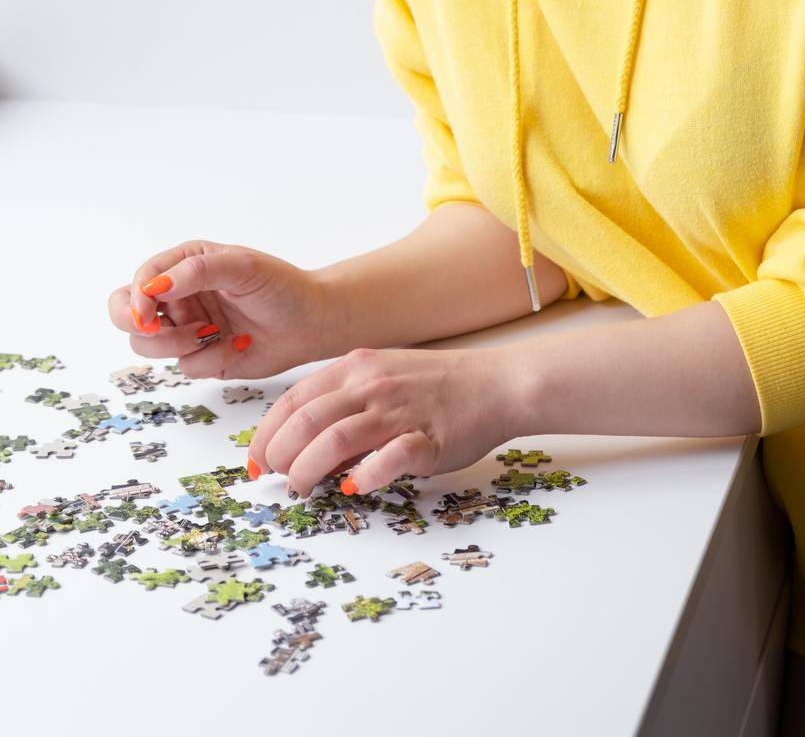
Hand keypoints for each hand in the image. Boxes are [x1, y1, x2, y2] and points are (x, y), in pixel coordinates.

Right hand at [106, 238, 327, 379]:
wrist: (311, 323)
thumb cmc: (282, 287)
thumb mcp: (242, 267)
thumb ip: (197, 271)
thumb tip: (153, 286)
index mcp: (186, 265)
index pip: (141, 279)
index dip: (137, 299)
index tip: (150, 315)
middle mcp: (180, 296)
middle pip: (126, 313)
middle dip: (140, 325)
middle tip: (160, 329)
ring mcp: (187, 327)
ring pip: (148, 345)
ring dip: (180, 343)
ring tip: (213, 333)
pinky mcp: (200, 357)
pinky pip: (185, 367)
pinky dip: (210, 359)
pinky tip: (238, 345)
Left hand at [246, 344, 518, 498]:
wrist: (495, 384)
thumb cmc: (436, 386)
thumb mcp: (381, 379)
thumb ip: (344, 404)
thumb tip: (305, 447)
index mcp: (356, 367)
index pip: (293, 400)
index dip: (265, 433)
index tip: (256, 460)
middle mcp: (372, 384)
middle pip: (306, 421)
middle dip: (280, 456)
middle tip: (278, 479)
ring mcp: (398, 411)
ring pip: (335, 439)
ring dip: (308, 470)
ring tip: (302, 490)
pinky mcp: (426, 439)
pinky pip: (388, 458)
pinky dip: (363, 476)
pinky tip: (352, 488)